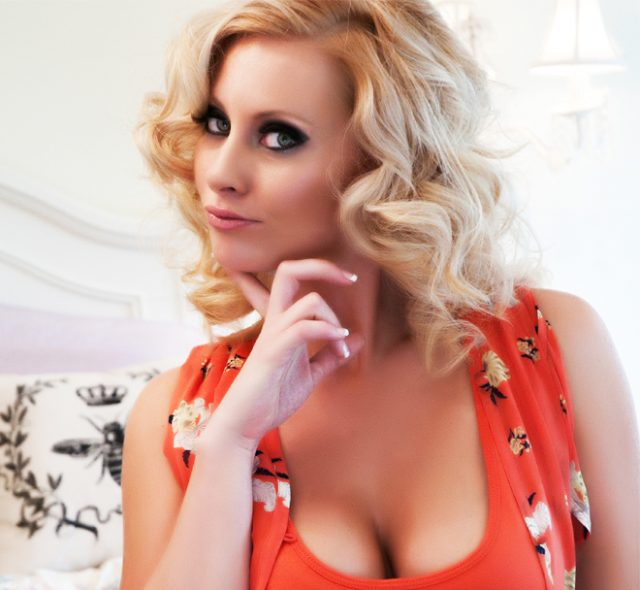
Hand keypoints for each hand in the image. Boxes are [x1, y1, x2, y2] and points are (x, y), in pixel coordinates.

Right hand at [200, 259, 361, 450]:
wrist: (242, 425)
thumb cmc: (271, 398)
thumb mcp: (309, 374)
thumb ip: (330, 355)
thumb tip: (357, 339)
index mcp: (281, 322)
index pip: (290, 277)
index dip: (320, 267)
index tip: (349, 278)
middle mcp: (275, 322)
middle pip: (289, 271)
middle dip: (323, 266)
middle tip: (350, 279)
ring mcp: (273, 335)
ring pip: (307, 300)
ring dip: (334, 319)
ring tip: (342, 344)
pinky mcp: (273, 353)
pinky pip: (303, 328)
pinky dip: (328, 332)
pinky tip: (340, 346)